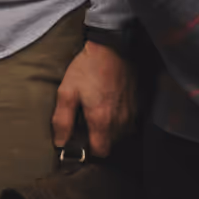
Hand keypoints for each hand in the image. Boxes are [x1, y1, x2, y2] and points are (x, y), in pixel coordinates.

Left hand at [52, 41, 135, 156]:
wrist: (113, 46)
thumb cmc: (87, 67)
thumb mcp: (67, 91)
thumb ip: (62, 120)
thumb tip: (60, 142)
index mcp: (101, 120)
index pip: (100, 152)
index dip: (90, 150)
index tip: (81, 142)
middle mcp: (120, 121)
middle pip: (110, 143)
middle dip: (98, 138)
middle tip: (86, 122)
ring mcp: (131, 112)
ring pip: (120, 133)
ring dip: (109, 128)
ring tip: (97, 111)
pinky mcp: (138, 103)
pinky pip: (128, 120)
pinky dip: (119, 118)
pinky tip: (109, 103)